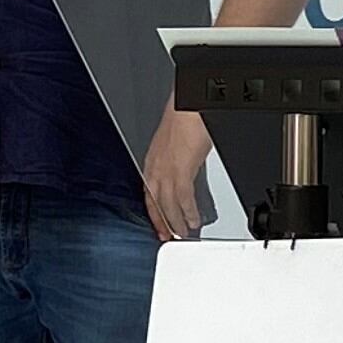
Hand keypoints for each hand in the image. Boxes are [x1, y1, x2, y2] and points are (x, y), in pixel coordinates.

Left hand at [145, 108, 215, 240]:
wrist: (189, 105)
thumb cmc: (184, 118)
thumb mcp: (175, 145)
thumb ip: (176, 161)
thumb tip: (185, 171)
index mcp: (152, 161)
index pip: (149, 194)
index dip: (155, 213)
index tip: (160, 226)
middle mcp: (155, 167)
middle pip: (156, 203)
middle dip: (164, 222)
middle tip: (170, 237)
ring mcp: (166, 169)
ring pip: (168, 204)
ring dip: (176, 221)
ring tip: (184, 232)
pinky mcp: (180, 169)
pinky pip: (183, 197)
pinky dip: (188, 211)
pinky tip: (193, 219)